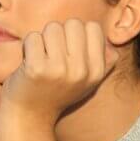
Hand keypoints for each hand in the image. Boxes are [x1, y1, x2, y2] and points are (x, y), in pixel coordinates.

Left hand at [0, 19, 119, 125]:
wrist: (29, 116)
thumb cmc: (57, 93)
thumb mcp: (87, 83)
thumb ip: (103, 64)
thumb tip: (111, 45)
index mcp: (96, 72)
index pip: (93, 27)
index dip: (77, 34)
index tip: (68, 51)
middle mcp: (81, 71)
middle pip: (73, 24)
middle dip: (60, 34)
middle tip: (52, 54)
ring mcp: (59, 70)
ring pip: (52, 28)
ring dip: (43, 39)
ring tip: (41, 58)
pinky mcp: (36, 68)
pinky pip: (33, 37)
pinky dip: (28, 46)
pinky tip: (28, 63)